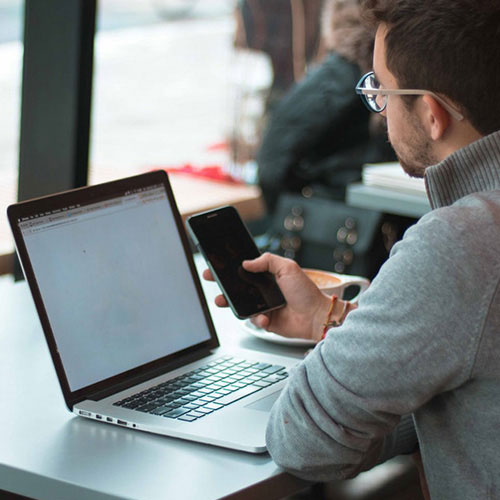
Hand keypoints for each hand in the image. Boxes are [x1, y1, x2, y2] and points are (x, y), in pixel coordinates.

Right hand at [203, 253, 332, 340]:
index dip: (230, 268)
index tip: (217, 265)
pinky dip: (257, 319)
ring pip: (241, 304)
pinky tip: (265, 317)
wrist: (316, 316)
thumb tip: (246, 262)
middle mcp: (264, 290)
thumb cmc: (306, 292)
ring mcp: (264, 306)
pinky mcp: (266, 321)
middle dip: (223, 284)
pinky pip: (253, 320)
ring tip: (222, 301)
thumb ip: (267, 261)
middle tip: (212, 279)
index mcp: (268, 276)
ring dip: (230, 302)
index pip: (245, 270)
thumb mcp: (288, 267)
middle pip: (238, 286)